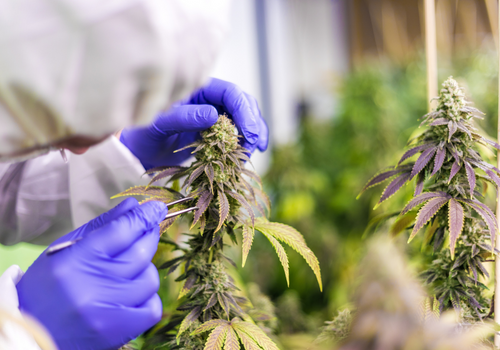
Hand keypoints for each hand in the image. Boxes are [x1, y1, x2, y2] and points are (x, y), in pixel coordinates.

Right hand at [16, 198, 167, 349]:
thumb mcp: (65, 249)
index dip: (144, 216)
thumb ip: (101, 226)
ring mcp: (107, 311)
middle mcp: (93, 285)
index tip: (157, 208)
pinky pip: (152, 308)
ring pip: (149, 279)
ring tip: (128, 270)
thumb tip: (132, 205)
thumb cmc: (47, 286)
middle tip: (147, 231)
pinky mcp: (117, 332)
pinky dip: (148, 298)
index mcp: (76, 260)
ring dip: (145, 270)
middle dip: (149, 236)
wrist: (30, 332)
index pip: (122, 230)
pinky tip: (132, 294)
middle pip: (141, 252)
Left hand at [120, 78, 268, 168]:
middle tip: (254, 145)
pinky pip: (236, 134)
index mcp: (196, 89)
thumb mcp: (158, 126)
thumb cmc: (143, 136)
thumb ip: (182, 118)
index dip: (244, 111)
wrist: (139, 154)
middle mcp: (208, 99)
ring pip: (244, 118)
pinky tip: (248, 156)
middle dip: (252, 123)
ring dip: (253, 134)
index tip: (249, 133)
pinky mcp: (215, 132)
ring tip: (252, 153)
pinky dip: (245, 144)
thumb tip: (214, 115)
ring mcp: (214, 115)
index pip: (229, 92)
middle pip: (242, 103)